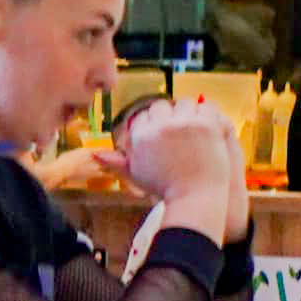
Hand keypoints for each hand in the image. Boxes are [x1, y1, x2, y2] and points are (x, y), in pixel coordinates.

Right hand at [116, 99, 239, 208]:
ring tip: (192, 129)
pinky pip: (206, 106)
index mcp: (141, 136)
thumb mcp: (135, 174)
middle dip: (168, 116)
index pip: (143, 115)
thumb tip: (94, 153)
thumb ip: (116, 160)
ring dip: (188, 112)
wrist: (194, 197)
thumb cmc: (164, 188)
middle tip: (177, 133)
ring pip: (184, 103)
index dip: (153, 124)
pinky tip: (206, 126)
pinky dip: (207, 113)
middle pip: (161, 106)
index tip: (163, 136)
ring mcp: (185, 124)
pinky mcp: (206, 125)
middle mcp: (161, 126)